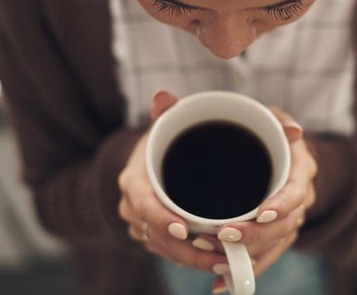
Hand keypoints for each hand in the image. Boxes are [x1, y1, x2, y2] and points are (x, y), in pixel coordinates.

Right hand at [117, 91, 228, 270]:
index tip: (183, 229)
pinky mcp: (152, 235)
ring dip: (192, 259)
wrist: (148, 161)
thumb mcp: (164, 126)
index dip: (160, 218)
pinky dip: (188, 258)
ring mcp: (141, 224)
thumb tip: (163, 96)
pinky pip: (167, 252)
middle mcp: (132, 207)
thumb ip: (167, 112)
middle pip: (156, 236)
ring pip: (163, 249)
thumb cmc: (161, 142)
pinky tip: (215, 261)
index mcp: (133, 181)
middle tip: (219, 254)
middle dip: (186, 250)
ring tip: (224, 261)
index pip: (143, 204)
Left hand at [207, 107, 317, 290]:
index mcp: (300, 169)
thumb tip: (293, 129)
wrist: (280, 150)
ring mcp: (289, 218)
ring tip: (214, 256)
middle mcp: (299, 197)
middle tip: (223, 234)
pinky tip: (222, 284)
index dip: (281, 205)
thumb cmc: (269, 131)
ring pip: (273, 246)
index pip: (297, 192)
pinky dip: (245, 272)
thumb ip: (276, 119)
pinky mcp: (277, 234)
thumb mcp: (272, 118)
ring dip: (245, 254)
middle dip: (254, 235)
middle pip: (283, 226)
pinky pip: (266, 258)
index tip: (260, 214)